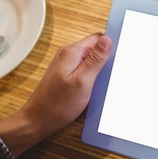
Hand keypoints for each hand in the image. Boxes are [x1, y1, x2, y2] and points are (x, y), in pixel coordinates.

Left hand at [0, 33, 111, 155]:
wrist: (38, 120)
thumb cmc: (58, 104)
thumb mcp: (83, 81)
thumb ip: (95, 60)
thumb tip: (106, 40)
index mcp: (71, 52)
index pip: (97, 38)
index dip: (110, 45)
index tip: (119, 56)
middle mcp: (67, 55)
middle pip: (93, 48)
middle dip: (105, 59)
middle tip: (110, 74)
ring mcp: (65, 65)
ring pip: (89, 60)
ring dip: (98, 70)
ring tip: (101, 83)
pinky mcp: (65, 75)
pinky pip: (83, 70)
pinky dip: (91, 77)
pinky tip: (93, 88)